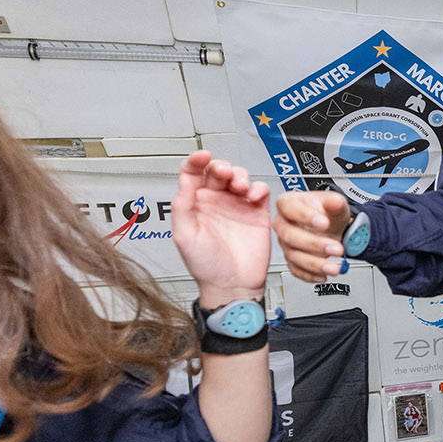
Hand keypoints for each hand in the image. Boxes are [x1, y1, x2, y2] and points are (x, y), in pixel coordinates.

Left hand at [172, 151, 269, 304]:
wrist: (232, 285)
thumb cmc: (206, 266)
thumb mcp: (185, 236)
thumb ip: (182, 206)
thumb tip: (185, 181)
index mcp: (195, 203)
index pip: (193, 173)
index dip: (196, 160)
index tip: (202, 156)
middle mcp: (216, 201)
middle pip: (218, 171)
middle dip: (221, 166)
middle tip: (224, 173)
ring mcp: (237, 206)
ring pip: (240, 176)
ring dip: (240, 176)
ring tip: (240, 188)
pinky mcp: (257, 213)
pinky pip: (260, 191)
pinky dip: (259, 187)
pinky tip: (253, 196)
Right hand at [273, 190, 350, 282]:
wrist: (332, 227)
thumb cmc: (327, 212)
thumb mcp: (336, 204)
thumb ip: (336, 203)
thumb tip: (334, 202)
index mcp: (288, 203)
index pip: (289, 207)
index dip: (305, 216)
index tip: (324, 223)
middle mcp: (283, 223)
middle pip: (289, 235)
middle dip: (314, 244)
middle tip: (336, 248)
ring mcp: (285, 243)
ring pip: (293, 255)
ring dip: (315, 264)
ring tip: (334, 267)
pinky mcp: (291, 259)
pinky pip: (296, 269)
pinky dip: (310, 275)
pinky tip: (323, 275)